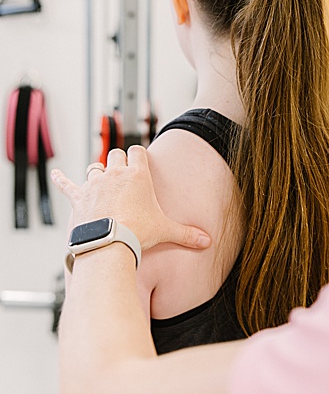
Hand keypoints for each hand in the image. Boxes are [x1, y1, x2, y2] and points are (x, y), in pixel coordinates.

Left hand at [51, 147, 210, 252]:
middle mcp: (115, 174)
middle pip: (115, 154)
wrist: (109, 242)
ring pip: (94, 167)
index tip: (139, 159)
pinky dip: (61, 179)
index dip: (138, 154)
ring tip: (101, 178)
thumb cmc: (138, 232)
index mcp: (138, 176)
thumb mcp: (166, 231)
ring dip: (98, 171)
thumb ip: (187, 234)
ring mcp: (95, 184)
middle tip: (122, 171)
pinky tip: (56, 174)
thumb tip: (207, 241)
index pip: (137, 151)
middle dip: (118, 160)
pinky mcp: (78, 196)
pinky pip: (67, 184)